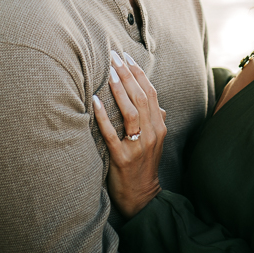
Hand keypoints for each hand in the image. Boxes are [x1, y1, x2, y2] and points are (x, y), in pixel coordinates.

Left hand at [92, 51, 166, 218]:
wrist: (142, 196)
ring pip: (131, 113)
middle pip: (141, 98)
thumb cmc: (144, 165)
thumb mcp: (154, 140)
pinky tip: (95, 101)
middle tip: (113, 56)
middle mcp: (151, 133)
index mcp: (159, 126)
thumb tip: (157, 102)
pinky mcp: (122, 158)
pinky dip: (104, 116)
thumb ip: (154, 120)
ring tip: (109, 73)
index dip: (138, 73)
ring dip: (120, 91)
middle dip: (128, 74)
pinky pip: (112, 134)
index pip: (150, 92)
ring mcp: (138, 146)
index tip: (125, 56)